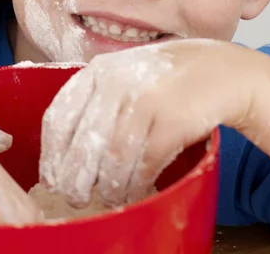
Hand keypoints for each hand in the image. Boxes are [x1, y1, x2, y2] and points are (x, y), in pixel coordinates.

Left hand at [39, 39, 255, 207]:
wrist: (219, 70)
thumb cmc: (160, 80)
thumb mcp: (120, 76)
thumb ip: (93, 104)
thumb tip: (63, 158)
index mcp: (97, 70)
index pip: (59, 117)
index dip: (51, 154)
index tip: (50, 178)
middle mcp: (116, 81)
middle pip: (84, 143)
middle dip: (76, 179)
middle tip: (75, 198)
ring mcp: (145, 98)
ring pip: (114, 158)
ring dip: (108, 187)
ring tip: (109, 198)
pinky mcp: (173, 119)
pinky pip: (145, 164)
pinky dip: (136, 185)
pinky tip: (134, 193)